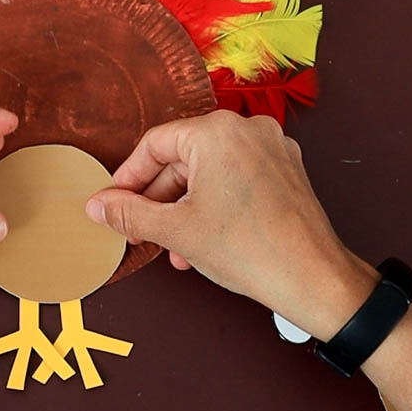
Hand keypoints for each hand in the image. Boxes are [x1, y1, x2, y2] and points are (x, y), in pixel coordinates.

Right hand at [85, 110, 376, 339]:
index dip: (128, 178)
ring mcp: (271, 148)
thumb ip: (129, 212)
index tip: (113, 204)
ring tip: (172, 246)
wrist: (314, 281)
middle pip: (182, 158)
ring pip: (208, 171)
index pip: (154, 145)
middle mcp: (246, 129)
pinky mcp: (285, 169)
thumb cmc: (249, 250)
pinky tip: (201, 239)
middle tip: (139, 230)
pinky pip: (234, 178)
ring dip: (183, 207)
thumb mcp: (175, 230)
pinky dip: (212, 203)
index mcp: (217, 131)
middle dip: (157, 198)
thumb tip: (97, 205)